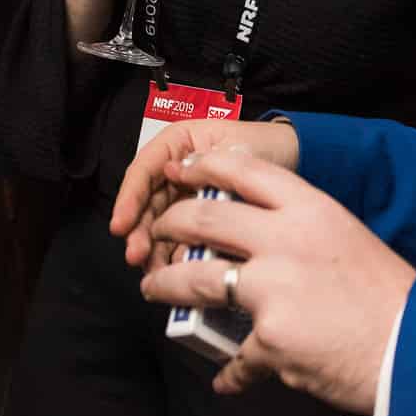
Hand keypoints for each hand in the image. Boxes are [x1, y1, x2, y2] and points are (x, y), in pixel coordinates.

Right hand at [110, 117, 298, 268]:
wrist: (295, 158)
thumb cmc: (265, 146)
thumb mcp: (237, 149)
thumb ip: (210, 164)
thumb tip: (175, 177)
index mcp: (178, 143)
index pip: (144, 170)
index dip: (129, 198)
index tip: (120, 225)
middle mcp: (176, 170)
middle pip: (148, 202)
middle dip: (141, 231)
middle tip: (137, 256)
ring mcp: (186, 195)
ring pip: (161, 224)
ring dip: (155, 248)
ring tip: (154, 272)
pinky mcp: (199, 219)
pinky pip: (182, 238)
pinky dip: (177, 255)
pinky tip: (178, 271)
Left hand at [137, 146, 411, 415]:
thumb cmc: (393, 301)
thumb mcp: (349, 240)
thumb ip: (303, 232)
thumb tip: (260, 242)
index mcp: (312, 210)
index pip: (245, 171)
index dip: (205, 166)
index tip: (182, 169)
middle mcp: (287, 240)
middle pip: (203, 219)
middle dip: (170, 226)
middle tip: (158, 234)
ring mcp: (273, 289)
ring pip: (195, 279)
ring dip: (166, 285)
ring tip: (156, 289)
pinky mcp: (269, 338)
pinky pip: (233, 355)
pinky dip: (229, 370)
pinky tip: (226, 377)